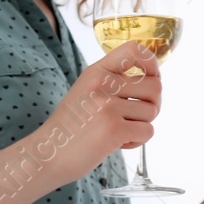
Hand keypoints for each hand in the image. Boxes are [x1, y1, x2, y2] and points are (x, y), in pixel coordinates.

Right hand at [36, 42, 161, 185]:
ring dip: (142, 125)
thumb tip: (155, 80)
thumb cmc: (73, 126)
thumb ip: (114, 82)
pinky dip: (137, 141)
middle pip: (155, 85)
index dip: (152, 64)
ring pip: (152, 112)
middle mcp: (102, 84)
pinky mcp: (114, 129)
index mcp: (96, 71)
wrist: (48, 153)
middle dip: (154, 104)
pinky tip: (117, 142)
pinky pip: (148, 131)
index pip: (135, 50)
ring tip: (119, 131)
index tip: (151, 79)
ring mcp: (108, 106)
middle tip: (136, 116)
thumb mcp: (87, 91)